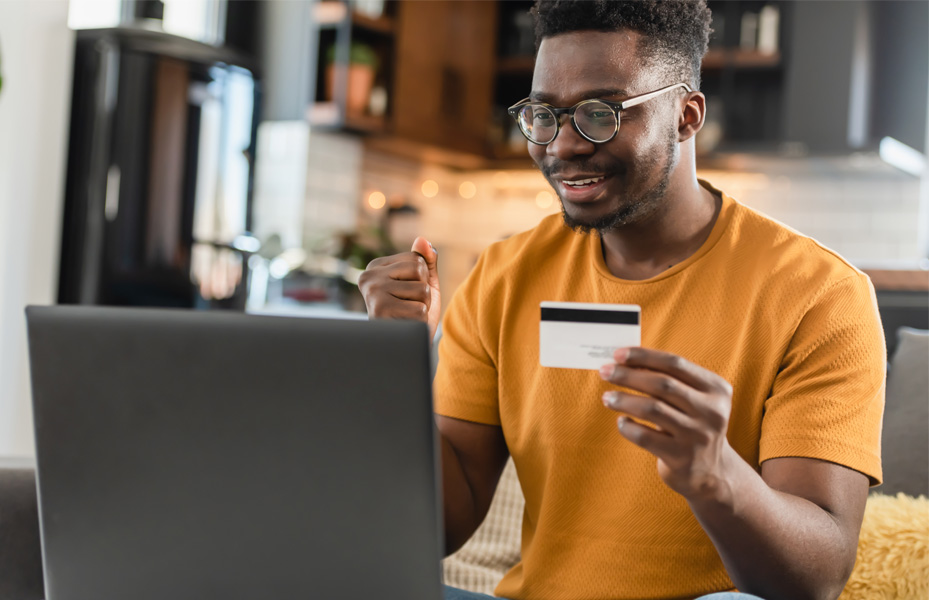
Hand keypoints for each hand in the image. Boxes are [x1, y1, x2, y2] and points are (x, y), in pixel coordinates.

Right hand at [358, 236, 440, 341]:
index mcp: (376, 267)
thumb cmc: (413, 314)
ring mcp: (372, 292)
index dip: (422, 279)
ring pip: (421, 289)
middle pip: (418, 270)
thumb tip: (423, 240)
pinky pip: (419, 308)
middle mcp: (369, 276)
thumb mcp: (423, 284)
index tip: (407, 293)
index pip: (416, 259)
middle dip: (424, 291)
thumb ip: (425, 261)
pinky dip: (420, 320)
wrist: (404, 347)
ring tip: (407, 315)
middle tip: (409, 306)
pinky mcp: (379, 310)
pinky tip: (405, 324)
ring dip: (423, 306)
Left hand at [599, 347, 735, 500]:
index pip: (675, 364)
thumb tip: (624, 361)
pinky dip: (627, 426)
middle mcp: (712, 412)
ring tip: (607, 398)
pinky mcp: (681, 458)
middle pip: (662, 384)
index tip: (618, 354)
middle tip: (605, 372)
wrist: (711, 472)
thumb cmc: (691, 425)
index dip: (644, 356)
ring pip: (652, 409)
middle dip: (628, 375)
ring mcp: (698, 436)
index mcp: (716, 390)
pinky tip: (622, 422)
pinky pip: (644, 436)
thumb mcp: (692, 401)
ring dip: (623, 399)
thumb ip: (667, 381)